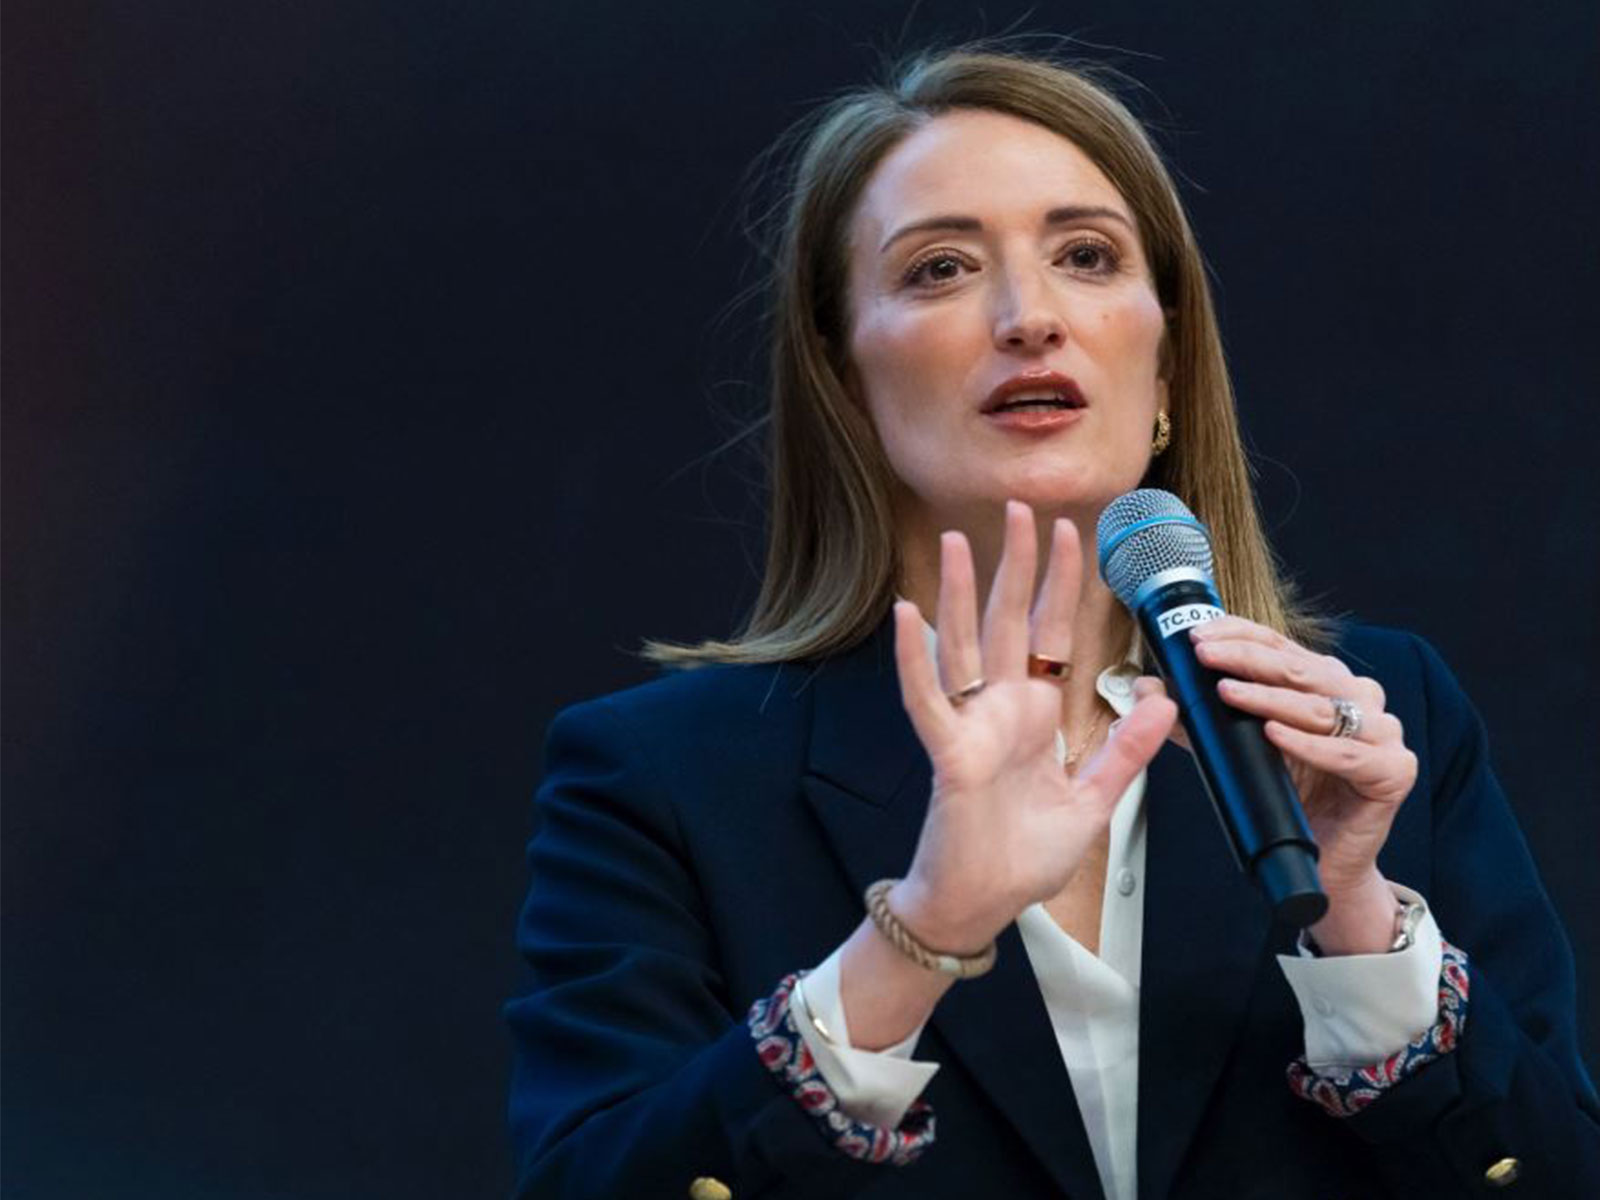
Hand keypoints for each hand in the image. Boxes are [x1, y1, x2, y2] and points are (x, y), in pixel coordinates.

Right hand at [891, 501, 1175, 953]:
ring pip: (964, 644)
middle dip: (1017, 566)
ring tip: (955, 541)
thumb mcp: (1093, 799)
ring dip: (958, 592)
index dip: (1062, 585)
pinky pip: (928, 698)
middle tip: (1022, 508)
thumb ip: (1125, 748)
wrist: (984, 904)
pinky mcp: (950, 753)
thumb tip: (1164, 697)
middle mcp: (1001, 709)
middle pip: (1009, 622)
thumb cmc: (1024, 857)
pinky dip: (914, 658)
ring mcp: (972, 726)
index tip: (1073, 535)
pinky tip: (907, 615)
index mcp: (1036, 716)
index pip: (1052, 634)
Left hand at [1133, 617, 1416, 947]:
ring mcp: (1382, 733)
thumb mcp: (1235, 748)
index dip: (1240, 635)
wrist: (1322, 859)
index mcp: (1326, 681)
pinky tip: (1274, 734)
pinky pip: (1348, 754)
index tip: (1198, 636)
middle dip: (1249, 659)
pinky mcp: (1394, 771)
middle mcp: (1359, 698)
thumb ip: (1197, 717)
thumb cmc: (1285, 797)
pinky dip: (1308, 745)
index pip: (1281, 645)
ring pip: (1323, 707)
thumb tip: (1147, 686)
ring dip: (1271, 697)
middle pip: (1302, 668)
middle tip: (1206, 656)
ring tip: (1229, 693)